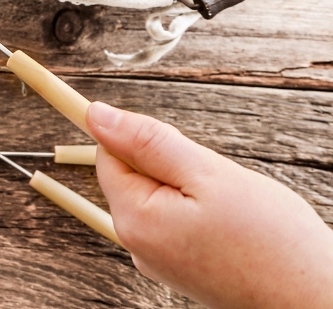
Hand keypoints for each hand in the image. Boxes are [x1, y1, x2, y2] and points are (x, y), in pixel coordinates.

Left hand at [88, 101, 332, 308]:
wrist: (315, 300)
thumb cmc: (272, 242)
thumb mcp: (208, 174)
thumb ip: (148, 142)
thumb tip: (96, 115)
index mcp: (134, 219)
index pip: (109, 155)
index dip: (144, 139)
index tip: (180, 147)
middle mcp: (137, 244)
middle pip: (134, 176)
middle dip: (172, 166)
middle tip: (216, 184)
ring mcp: (159, 260)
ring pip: (159, 196)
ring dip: (190, 188)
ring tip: (230, 208)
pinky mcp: (182, 267)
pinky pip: (177, 221)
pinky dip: (200, 212)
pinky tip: (232, 226)